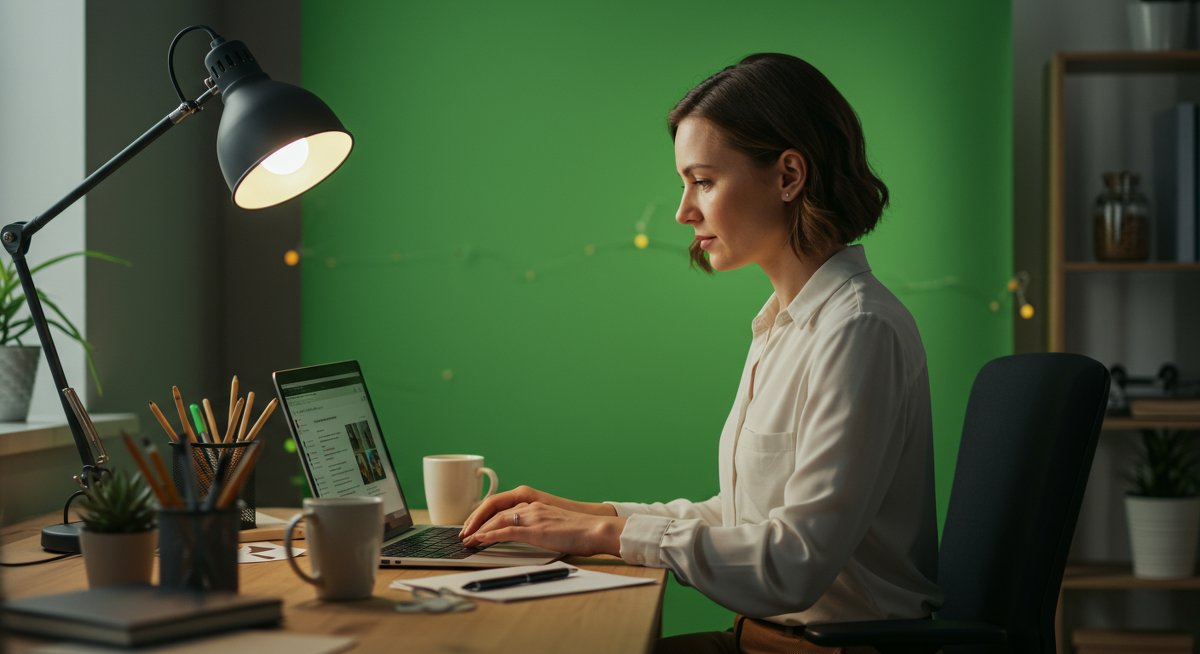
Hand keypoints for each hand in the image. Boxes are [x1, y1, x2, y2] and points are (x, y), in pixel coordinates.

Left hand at [459, 485, 613, 538]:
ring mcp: (533, 516)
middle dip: (476, 521)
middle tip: (464, 533)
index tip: (475, 525)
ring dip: (479, 530)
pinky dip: (490, 536)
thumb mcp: (555, 523)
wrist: (596, 529)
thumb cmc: (580, 530)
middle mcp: (531, 505)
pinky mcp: (535, 529)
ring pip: (497, 519)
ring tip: (467, 540)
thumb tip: (528, 535)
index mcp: (535, 503)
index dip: (485, 514)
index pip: (502, 505)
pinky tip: (479, 541)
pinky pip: (506, 531)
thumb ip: (539, 525)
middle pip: (495, 509)